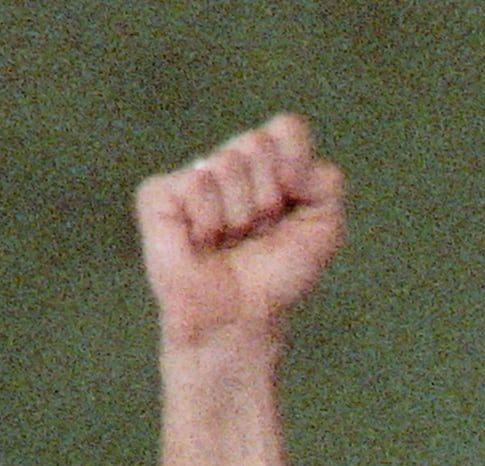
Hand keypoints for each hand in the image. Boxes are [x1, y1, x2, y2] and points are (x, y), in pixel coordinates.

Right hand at [138, 115, 345, 353]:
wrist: (241, 317)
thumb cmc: (277, 275)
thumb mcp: (323, 229)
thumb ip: (326, 183)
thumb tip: (289, 162)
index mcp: (267, 165)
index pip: (287, 129)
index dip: (296, 164)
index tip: (292, 205)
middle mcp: (229, 163)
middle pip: (258, 144)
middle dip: (269, 197)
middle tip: (258, 231)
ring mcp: (194, 176)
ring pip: (228, 163)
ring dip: (241, 215)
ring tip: (229, 240)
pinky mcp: (158, 194)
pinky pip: (197, 183)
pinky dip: (208, 220)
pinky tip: (200, 242)